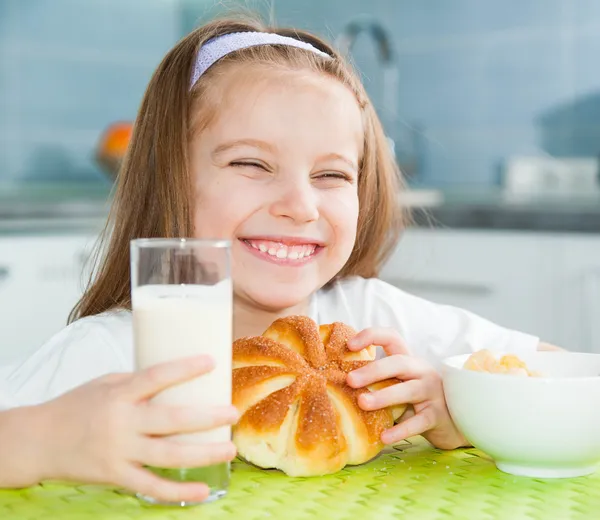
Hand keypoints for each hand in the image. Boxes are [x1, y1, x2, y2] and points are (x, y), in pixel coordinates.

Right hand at [10, 356, 238, 502]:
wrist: (39, 441)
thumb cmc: (76, 406)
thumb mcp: (106, 383)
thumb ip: (139, 384)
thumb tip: (177, 379)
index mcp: (119, 394)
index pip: (156, 377)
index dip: (184, 369)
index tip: (211, 362)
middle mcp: (121, 423)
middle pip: (171, 421)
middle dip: (207, 418)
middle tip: (233, 413)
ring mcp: (119, 452)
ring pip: (168, 456)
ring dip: (203, 454)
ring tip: (230, 449)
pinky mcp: (116, 476)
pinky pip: (152, 487)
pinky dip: (178, 492)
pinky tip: (203, 490)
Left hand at [346, 328, 467, 449]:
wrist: (454, 422)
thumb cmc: (416, 400)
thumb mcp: (398, 384)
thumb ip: (378, 380)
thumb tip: (337, 382)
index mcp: (408, 360)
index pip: (391, 337)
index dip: (371, 335)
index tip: (350, 345)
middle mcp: (421, 371)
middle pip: (398, 363)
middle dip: (372, 370)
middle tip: (349, 380)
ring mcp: (432, 392)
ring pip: (408, 390)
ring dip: (384, 396)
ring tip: (362, 403)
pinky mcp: (437, 416)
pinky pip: (418, 422)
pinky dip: (401, 430)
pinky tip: (384, 436)